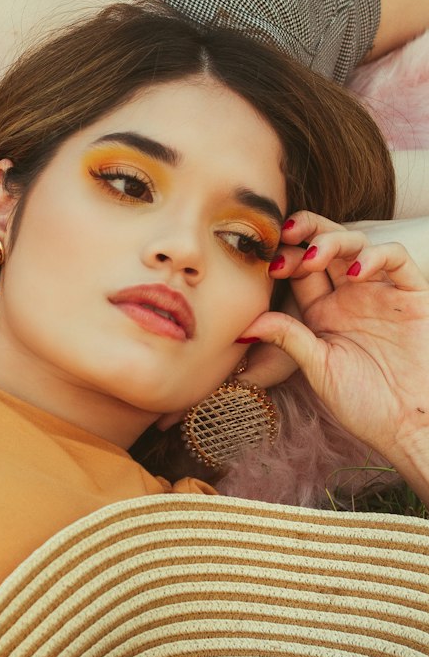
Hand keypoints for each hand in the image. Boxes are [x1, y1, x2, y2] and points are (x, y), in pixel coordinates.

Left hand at [240, 212, 428, 389]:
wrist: (410, 425)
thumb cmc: (364, 403)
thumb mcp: (318, 368)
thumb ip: (288, 338)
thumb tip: (243, 324)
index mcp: (323, 312)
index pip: (300, 269)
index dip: (285, 257)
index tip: (269, 265)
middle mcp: (350, 296)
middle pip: (327, 246)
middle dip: (306, 232)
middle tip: (286, 236)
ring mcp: (382, 293)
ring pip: (358, 244)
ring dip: (334, 240)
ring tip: (315, 256)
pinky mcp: (413, 296)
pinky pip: (397, 259)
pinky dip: (377, 255)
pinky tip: (356, 272)